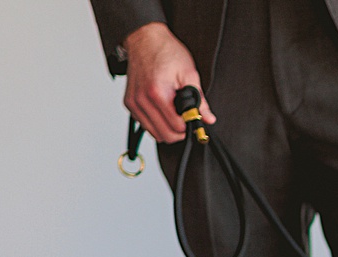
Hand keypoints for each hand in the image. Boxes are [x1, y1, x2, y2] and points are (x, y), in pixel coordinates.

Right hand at [123, 22, 215, 142]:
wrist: (145, 39)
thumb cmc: (166, 52)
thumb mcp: (189, 73)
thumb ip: (199, 99)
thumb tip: (208, 118)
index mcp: (157, 93)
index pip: (176, 127)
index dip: (189, 125)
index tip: (193, 118)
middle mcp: (142, 100)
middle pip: (165, 135)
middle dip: (179, 131)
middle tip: (186, 120)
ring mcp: (134, 103)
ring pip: (154, 133)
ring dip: (167, 129)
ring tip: (175, 114)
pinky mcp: (129, 103)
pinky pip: (145, 125)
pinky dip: (156, 123)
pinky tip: (163, 111)